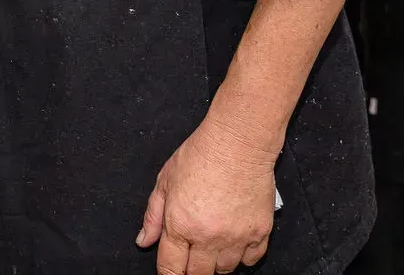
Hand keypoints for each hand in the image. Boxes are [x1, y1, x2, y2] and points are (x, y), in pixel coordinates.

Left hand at [136, 118, 276, 273]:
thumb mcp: (165, 181)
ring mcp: (236, 238)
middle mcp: (208, 237)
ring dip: (216, 262)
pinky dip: (242, 255)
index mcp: (180, 224)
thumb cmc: (201, 154)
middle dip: (191, 269)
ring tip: (213, 242)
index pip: (171, 268)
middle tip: (192, 254)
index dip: (168, 274)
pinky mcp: (260, 233)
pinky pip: (250, 260)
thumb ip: (153, 215)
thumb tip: (144, 241)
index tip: (170, 272)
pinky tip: (234, 240)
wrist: (238, 142)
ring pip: (225, 270)